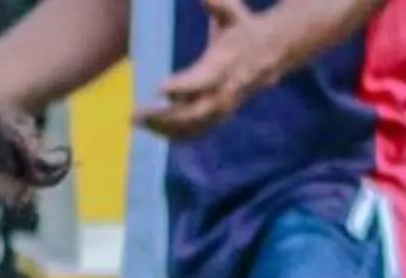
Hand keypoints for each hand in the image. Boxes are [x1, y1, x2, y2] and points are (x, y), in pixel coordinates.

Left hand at [136, 0, 276, 139]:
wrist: (270, 52)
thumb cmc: (243, 29)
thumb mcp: (232, 12)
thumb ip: (216, 3)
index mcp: (224, 65)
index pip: (200, 81)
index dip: (180, 86)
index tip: (157, 88)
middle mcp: (222, 92)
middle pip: (191, 113)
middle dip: (162, 116)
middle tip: (135, 114)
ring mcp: (221, 108)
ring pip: (191, 126)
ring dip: (163, 128)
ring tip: (137, 122)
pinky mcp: (219, 116)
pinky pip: (196, 132)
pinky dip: (175, 135)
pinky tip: (154, 131)